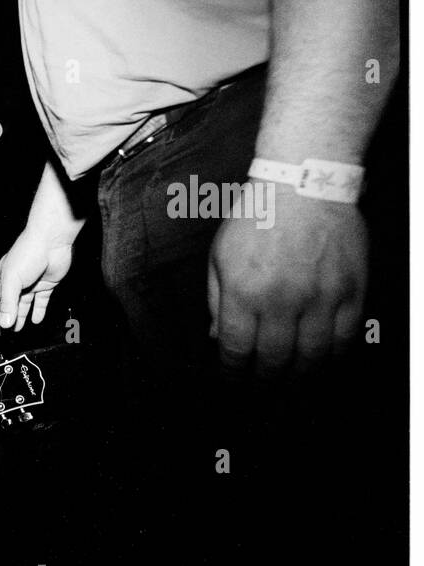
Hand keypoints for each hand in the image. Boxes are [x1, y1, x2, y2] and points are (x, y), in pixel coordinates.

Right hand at [0, 226, 73, 332]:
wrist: (51, 242)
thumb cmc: (27, 253)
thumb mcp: (12, 280)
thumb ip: (8, 304)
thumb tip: (5, 323)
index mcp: (2, 278)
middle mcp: (16, 281)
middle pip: (7, 304)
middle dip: (3, 318)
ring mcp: (31, 283)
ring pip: (24, 305)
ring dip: (20, 317)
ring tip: (16, 329)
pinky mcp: (46, 284)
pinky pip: (41, 301)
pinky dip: (38, 311)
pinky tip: (36, 319)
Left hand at [208, 185, 366, 376]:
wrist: (303, 184)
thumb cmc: (257, 217)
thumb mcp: (220, 256)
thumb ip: (216, 301)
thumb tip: (217, 339)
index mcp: (243, 292)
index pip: (235, 349)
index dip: (233, 371)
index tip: (233, 376)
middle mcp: (281, 299)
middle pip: (273, 359)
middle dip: (264, 377)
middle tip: (262, 381)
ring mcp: (319, 297)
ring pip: (311, 356)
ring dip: (299, 373)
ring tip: (291, 376)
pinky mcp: (350, 291)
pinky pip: (345, 337)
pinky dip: (333, 355)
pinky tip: (322, 359)